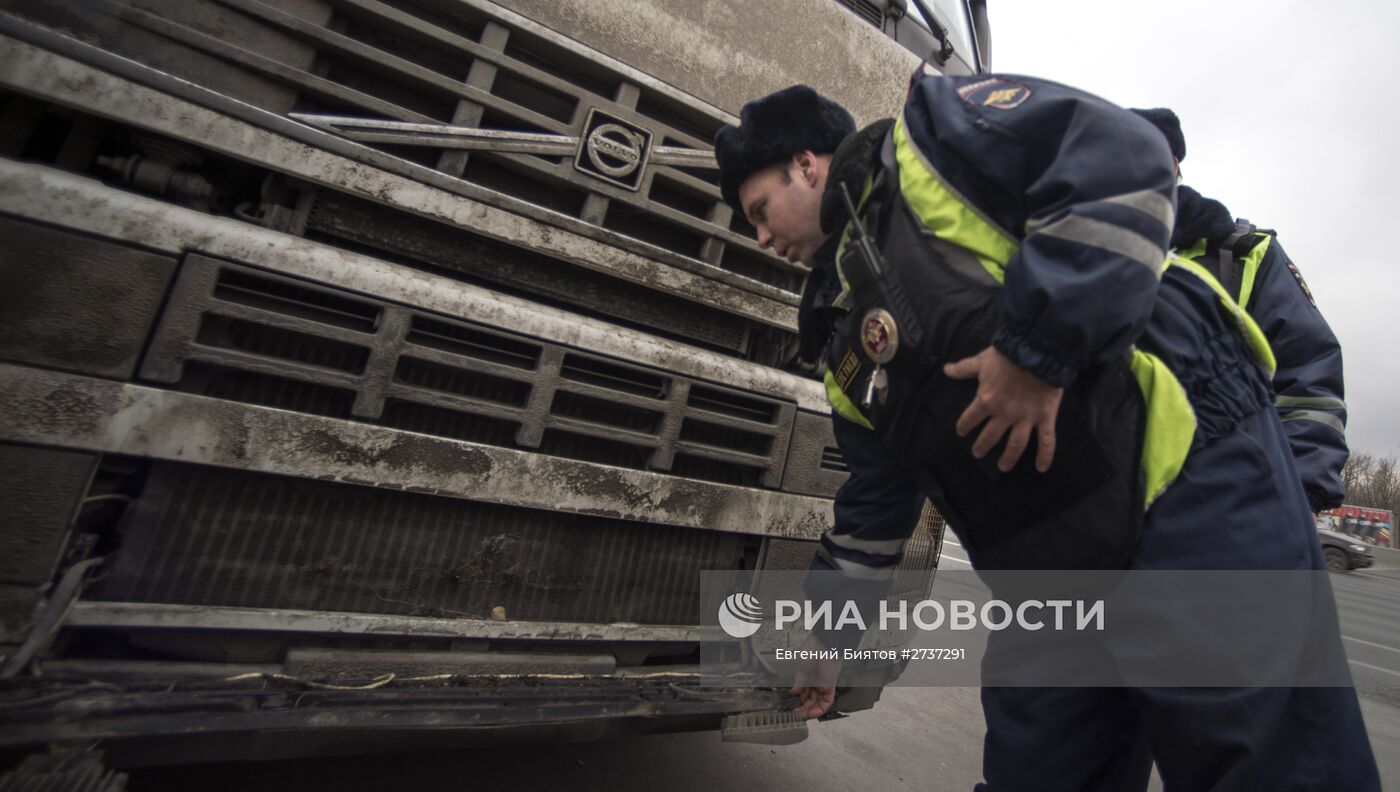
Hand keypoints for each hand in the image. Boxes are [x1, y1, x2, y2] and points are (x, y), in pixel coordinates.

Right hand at [790, 633, 840, 719]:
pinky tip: (809, 713)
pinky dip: (818, 710)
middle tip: (794, 714)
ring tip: (801, 716)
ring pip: (816, 703)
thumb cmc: (812, 650)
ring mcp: (822, 685)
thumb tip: (793, 693)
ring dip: (809, 711)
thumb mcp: (799, 668)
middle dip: (801, 708)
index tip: (790, 707)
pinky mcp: (830, 688)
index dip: (795, 701)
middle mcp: (814, 681)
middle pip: (808, 700)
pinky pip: (825, 703)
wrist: (825, 645)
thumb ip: (797, 683)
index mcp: (806, 675)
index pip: (801, 693)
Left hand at [945, 347, 1063, 472]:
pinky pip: (1046, 440)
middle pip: (990, 436)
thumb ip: (965, 368)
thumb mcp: (982, 360)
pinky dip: (1045, 456)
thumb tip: (946, 369)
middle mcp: (1004, 414)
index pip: (970, 418)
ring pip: (1016, 444)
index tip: (961, 432)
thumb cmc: (1008, 355)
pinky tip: (1041, 468)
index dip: (964, 426)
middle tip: (978, 454)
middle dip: (982, 446)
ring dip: (1009, 457)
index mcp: (986, 400)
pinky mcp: (1045, 417)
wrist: (1037, 351)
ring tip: (1003, 466)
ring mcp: (1026, 418)